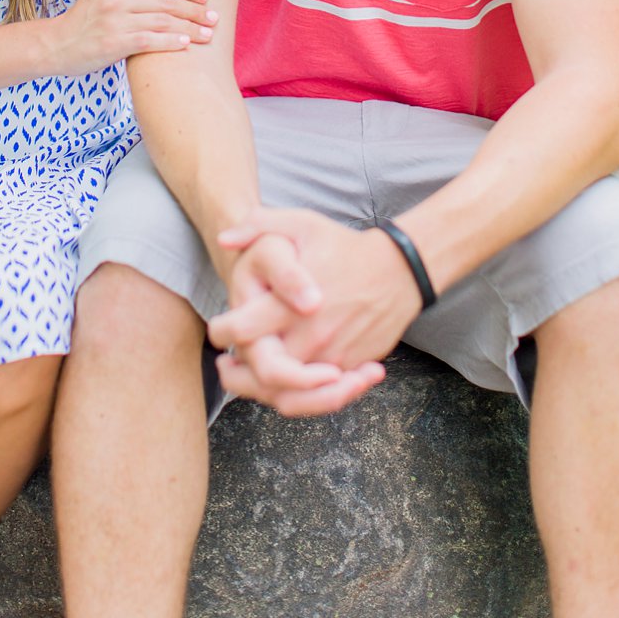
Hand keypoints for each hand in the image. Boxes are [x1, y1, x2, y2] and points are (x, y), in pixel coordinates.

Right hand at [52, 0, 215, 73]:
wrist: (57, 44)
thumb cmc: (83, 16)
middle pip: (166, 1)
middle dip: (194, 10)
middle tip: (214, 17)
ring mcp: (114, 21)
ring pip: (162, 21)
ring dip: (189, 28)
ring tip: (207, 34)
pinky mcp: (114, 43)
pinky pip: (149, 41)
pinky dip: (170, 42)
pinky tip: (186, 44)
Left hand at [209, 208, 421, 413]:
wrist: (400, 271)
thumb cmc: (345, 247)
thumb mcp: (302, 223)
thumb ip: (258, 225)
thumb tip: (223, 239)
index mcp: (289, 305)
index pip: (241, 331)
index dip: (221, 333)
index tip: (218, 330)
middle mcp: (309, 336)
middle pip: (261, 374)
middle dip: (238, 375)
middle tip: (227, 366)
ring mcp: (333, 356)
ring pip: (291, 395)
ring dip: (266, 391)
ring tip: (250, 376)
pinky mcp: (351, 367)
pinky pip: (321, 396)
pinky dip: (300, 395)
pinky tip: (285, 379)